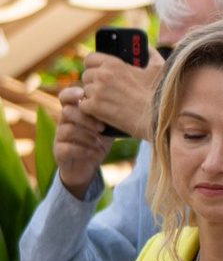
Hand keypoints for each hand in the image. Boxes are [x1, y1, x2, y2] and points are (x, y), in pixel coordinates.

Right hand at [49, 81, 107, 196]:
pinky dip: (82, 150)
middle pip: (67, 111)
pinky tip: (93, 152)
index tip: (82, 94)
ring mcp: (59, 137)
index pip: (65, 96)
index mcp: (74, 112)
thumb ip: (109, 116)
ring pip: (68, 130)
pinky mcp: (59, 152)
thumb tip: (127, 105)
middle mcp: (63, 122)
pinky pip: (66, 147)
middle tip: (102, 128)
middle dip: (86, 118)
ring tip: (98, 143)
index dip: (71, 93)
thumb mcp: (106, 128)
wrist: (86, 167)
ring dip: (86, 136)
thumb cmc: (97, 142)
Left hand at [76, 51, 159, 144]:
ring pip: (85, 91)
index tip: (98, 70)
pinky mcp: (94, 107)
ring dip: (93, 96)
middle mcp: (102, 75)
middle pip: (86, 76)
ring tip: (107, 102)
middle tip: (105, 90)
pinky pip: (84, 105)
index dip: (93, 65)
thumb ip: (150, 54)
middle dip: (94, 82)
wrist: (156, 118)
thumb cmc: (158, 94)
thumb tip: (146, 47)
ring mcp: (97, 91)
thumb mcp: (158, 69)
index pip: (90, 58)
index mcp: (114, 63)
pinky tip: (103, 112)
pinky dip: (91, 110)